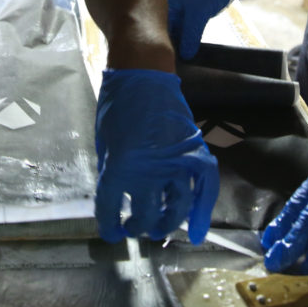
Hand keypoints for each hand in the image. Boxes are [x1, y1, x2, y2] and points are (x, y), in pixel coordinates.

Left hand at [94, 69, 219, 243]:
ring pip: (175, 208)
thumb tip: (115, 197)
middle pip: (145, 215)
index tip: (111, 233)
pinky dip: (200, 213)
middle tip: (136, 227)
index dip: (110, 226)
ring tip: (159, 228)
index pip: (112, 209)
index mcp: (119, 166)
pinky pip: (202, 189)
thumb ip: (111, 170)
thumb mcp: (104, 141)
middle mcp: (148, 170)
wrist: (143, 73)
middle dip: (139, 227)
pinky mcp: (193, 153)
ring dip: (166, 223)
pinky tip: (194, 230)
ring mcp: (174, 162)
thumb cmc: (117, 104)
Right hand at [166, 0, 243, 58]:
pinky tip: (189, 47)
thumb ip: (190, 36)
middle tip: (173, 60)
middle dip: (169, 43)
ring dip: (178, 41)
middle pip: (164, 30)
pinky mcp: (190, 12)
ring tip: (180, 57)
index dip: (159, 43)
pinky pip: (185, 27)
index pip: (156, 28)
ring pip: (175, 29)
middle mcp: (169, 6)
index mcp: (165, 3)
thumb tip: (185, 55)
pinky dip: (186, 36)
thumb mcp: (199, 15)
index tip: (163, 58)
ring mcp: (180, 9)